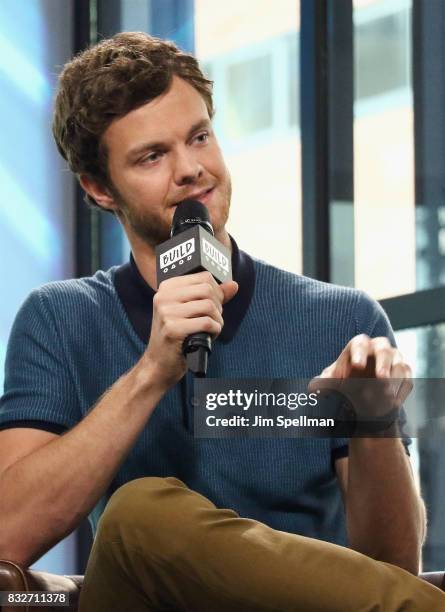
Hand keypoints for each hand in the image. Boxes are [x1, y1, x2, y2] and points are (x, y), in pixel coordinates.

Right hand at [143, 271, 238, 387]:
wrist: (159, 363)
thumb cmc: (178, 335)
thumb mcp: (191, 311)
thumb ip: (213, 296)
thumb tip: (234, 284)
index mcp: (167, 287)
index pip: (204, 277)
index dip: (217, 291)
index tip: (213, 305)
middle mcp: (164, 297)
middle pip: (207, 290)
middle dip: (218, 306)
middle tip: (213, 319)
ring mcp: (166, 313)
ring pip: (208, 306)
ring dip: (217, 320)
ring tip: (210, 329)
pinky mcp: (172, 329)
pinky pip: (206, 323)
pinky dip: (214, 330)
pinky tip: (208, 336)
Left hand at [309, 334, 412, 418]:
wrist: (364, 392)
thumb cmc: (346, 380)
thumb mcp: (333, 382)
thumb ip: (324, 383)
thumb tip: (313, 389)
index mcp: (358, 346)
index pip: (359, 343)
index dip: (359, 353)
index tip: (357, 365)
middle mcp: (379, 348)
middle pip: (384, 350)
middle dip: (383, 364)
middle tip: (380, 378)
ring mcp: (395, 359)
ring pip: (399, 365)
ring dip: (394, 380)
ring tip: (386, 395)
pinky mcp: (406, 372)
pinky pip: (408, 379)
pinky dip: (401, 390)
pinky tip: (393, 402)